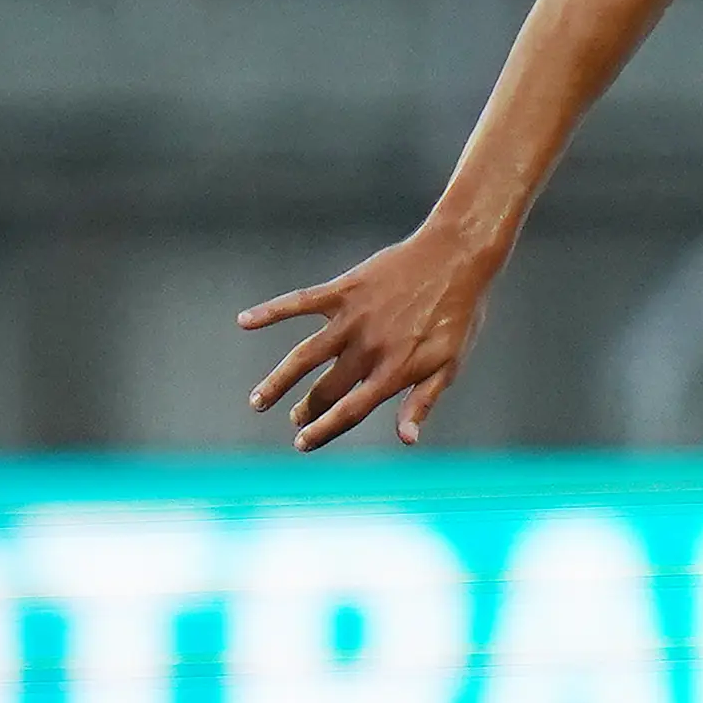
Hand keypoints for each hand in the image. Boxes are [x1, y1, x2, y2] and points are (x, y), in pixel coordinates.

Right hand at [239, 227, 502, 449]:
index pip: (350, 412)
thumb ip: (422, 402)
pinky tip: (244, 321)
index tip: (302, 444)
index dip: (324, 430)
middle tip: (295, 418)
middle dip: (307, 408)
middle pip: (326, 388)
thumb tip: (406, 441)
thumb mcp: (449, 364)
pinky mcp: (344, 290)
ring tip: (258, 401)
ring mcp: (352, 319)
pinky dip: (270, 312)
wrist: (457, 258)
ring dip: (278, 381)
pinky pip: (299, 303)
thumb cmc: (458, 314)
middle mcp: (368, 349)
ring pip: (304, 356)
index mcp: (394, 371)